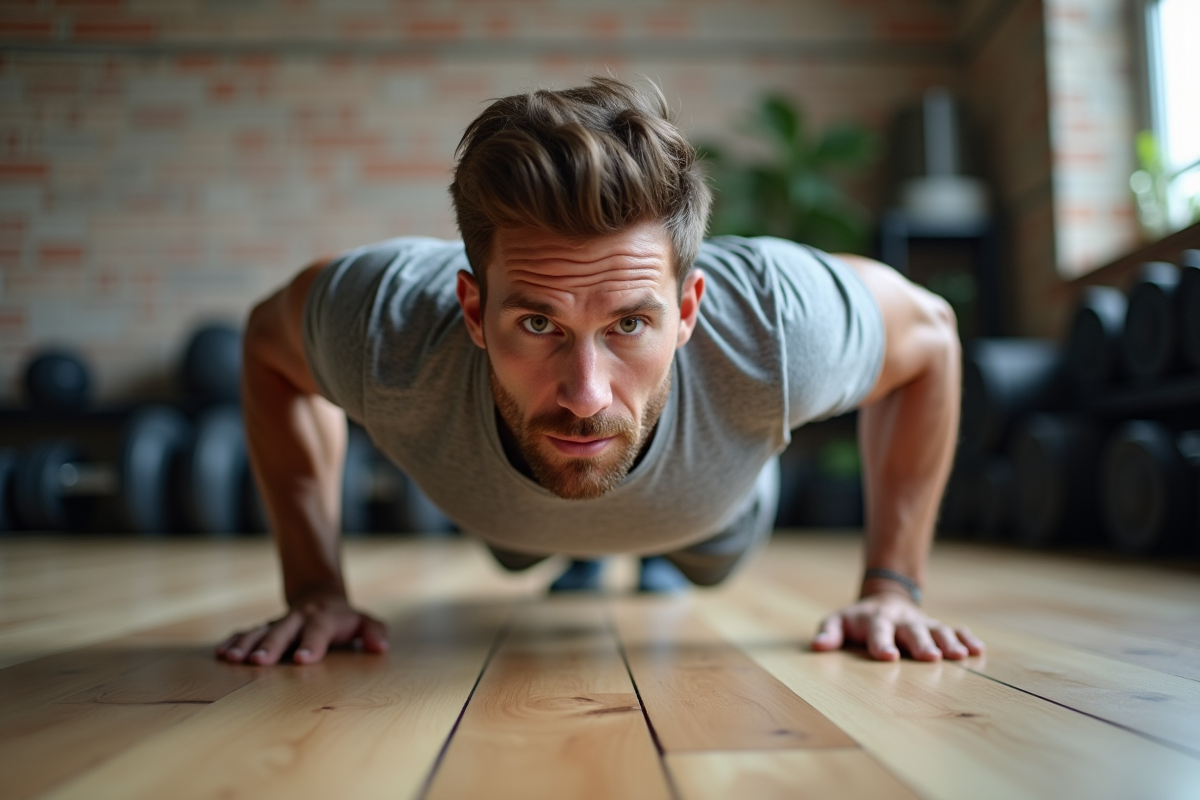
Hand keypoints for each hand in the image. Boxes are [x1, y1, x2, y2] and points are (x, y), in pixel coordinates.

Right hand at [215, 589, 387, 664]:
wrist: (319, 595)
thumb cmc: (343, 618)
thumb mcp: (363, 622)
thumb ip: (374, 632)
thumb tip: (380, 647)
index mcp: (323, 619)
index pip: (318, 631)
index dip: (311, 644)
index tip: (301, 660)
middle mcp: (298, 619)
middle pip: (283, 631)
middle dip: (270, 646)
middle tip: (258, 662)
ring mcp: (278, 623)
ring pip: (260, 631)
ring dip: (245, 644)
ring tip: (230, 658)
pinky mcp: (264, 628)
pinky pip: (246, 633)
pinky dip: (233, 641)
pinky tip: (221, 653)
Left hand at [811, 591, 984, 661]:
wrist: (884, 599)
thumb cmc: (857, 620)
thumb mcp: (838, 622)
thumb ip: (828, 633)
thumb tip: (817, 646)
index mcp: (875, 620)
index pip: (877, 631)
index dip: (881, 643)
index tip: (887, 656)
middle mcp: (901, 621)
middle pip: (912, 631)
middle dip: (921, 643)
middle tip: (931, 657)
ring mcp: (921, 623)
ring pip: (938, 630)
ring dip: (949, 642)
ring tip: (960, 656)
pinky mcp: (936, 627)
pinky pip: (955, 630)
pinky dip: (966, 638)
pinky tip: (977, 650)